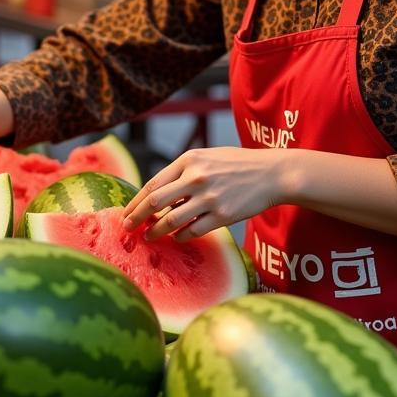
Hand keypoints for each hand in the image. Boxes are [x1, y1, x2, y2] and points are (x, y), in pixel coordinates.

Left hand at [120, 147, 286, 241]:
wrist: (271, 173)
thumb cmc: (236, 165)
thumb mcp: (207, 157)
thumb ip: (182, 171)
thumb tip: (156, 193)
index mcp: (189, 160)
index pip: (153, 184)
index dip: (135, 201)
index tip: (125, 213)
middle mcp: (196, 177)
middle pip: (155, 202)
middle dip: (136, 218)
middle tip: (126, 228)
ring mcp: (209, 197)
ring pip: (171, 220)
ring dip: (156, 231)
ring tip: (148, 237)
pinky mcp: (223, 215)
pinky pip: (193, 231)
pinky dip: (180, 236)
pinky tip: (176, 238)